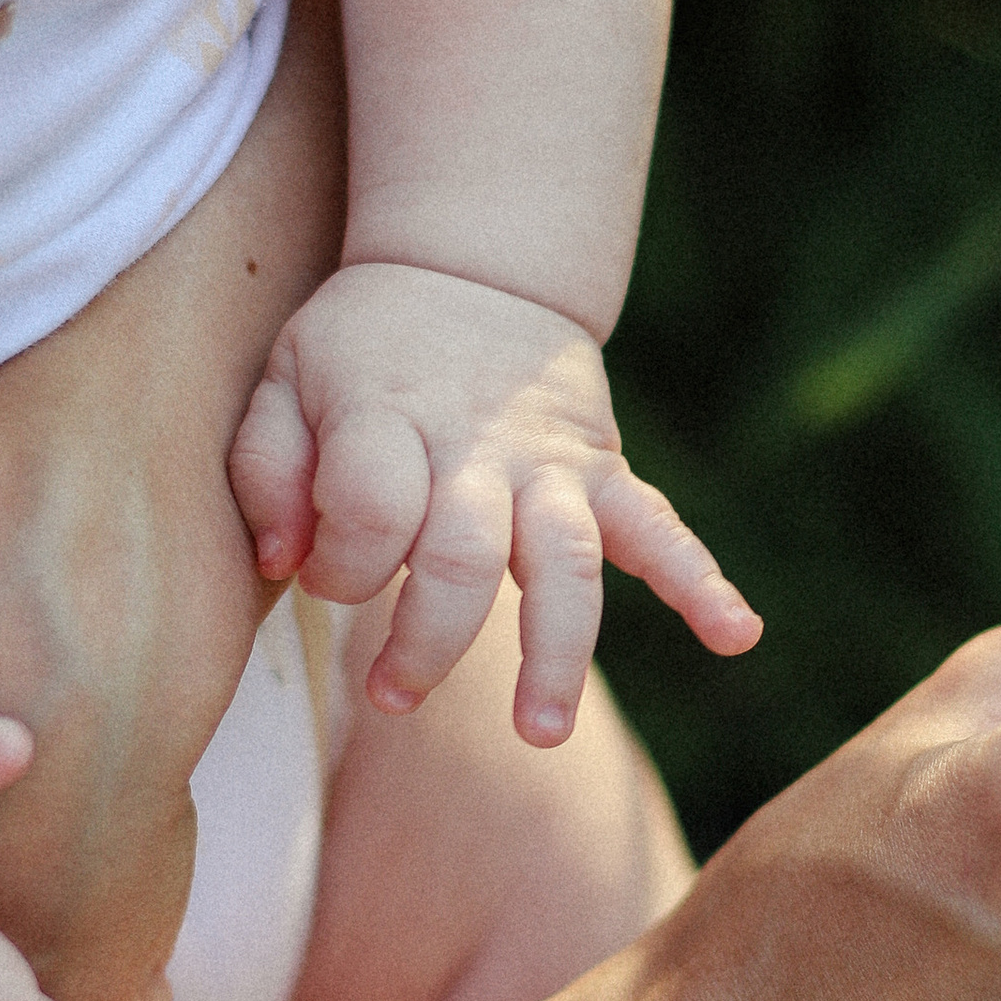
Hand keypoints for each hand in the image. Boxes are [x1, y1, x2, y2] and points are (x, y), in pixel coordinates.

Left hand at [232, 259, 760, 744]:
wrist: (470, 269)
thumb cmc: (361, 346)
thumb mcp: (283, 379)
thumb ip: (264, 468)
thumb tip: (281, 563)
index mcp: (387, 417)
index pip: (367, 512)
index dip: (337, 565)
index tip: (316, 575)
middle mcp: (476, 447)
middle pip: (460, 558)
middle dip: (427, 641)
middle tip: (392, 697)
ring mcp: (550, 464)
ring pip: (564, 563)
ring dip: (556, 652)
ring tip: (541, 732)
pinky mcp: (602, 472)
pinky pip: (660, 529)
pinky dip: (702, 581)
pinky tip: (737, 635)